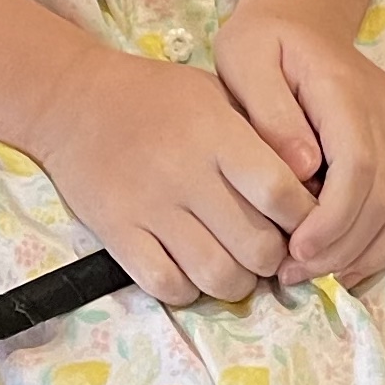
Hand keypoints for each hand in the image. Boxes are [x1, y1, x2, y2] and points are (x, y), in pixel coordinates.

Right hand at [28, 43, 316, 310]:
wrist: (73, 101)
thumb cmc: (156, 95)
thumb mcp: (215, 95)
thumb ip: (260, 135)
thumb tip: (310, 186)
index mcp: (217, 135)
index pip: (280, 192)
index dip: (305, 218)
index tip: (304, 221)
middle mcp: (187, 174)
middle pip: (256, 247)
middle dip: (274, 258)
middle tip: (270, 249)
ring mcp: (151, 208)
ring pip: (217, 276)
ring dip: (237, 282)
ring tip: (235, 265)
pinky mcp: (118, 234)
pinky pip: (167, 285)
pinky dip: (188, 289)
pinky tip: (191, 269)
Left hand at [212, 0, 384, 291]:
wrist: (302, 19)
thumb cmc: (264, 43)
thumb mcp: (244, 61)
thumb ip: (269, 112)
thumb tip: (302, 168)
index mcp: (344, 89)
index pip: (359, 165)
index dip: (334, 218)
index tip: (296, 252)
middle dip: (345, 247)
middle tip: (296, 275)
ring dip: (374, 251)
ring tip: (325, 276)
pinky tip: (358, 257)